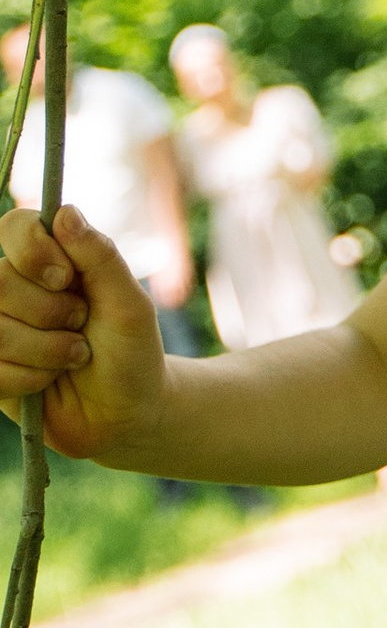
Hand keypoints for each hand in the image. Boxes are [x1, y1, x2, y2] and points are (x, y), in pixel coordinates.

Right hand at [0, 203, 171, 460]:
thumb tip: (65, 213)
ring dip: (45, 350)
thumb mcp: (128, 304)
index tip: (65, 277)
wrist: (125, 414)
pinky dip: (29, 379)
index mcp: (50, 260)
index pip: (14, 226)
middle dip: (49, 312)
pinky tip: (49, 381)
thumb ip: (100, 257)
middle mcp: (15, 288)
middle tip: (81, 326)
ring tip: (75, 357)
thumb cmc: (131, 352)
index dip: (32, 250)